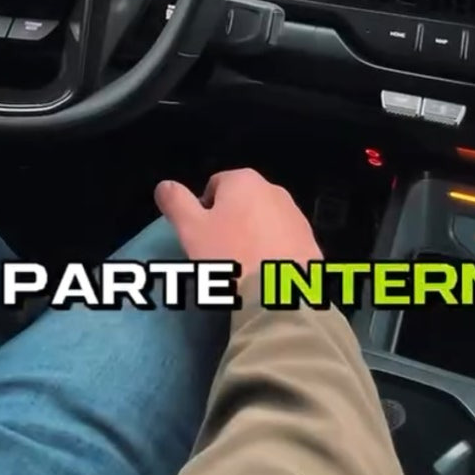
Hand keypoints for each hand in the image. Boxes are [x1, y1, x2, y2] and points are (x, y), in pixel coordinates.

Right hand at [155, 168, 321, 279]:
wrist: (282, 293)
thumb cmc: (230, 256)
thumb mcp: (192, 230)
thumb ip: (176, 203)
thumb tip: (164, 185)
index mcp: (243, 180)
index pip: (214, 187)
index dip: (203, 212)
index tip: (203, 239)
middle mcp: (274, 189)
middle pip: (240, 204)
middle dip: (229, 224)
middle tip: (219, 256)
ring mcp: (296, 215)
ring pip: (263, 223)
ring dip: (252, 238)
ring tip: (243, 269)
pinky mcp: (310, 241)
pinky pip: (283, 242)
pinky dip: (273, 253)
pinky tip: (265, 276)